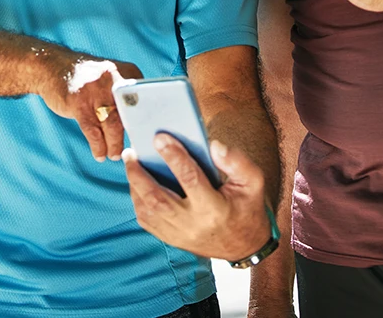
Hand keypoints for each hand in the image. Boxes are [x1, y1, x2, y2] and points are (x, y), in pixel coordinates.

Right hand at [39, 55, 141, 161]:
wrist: (51, 66)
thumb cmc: (87, 80)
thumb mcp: (110, 78)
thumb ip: (127, 95)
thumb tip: (144, 127)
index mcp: (127, 72)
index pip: (146, 101)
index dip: (147, 123)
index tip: (145, 138)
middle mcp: (113, 78)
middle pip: (131, 114)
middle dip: (132, 135)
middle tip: (133, 151)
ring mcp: (94, 90)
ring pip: (112, 125)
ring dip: (115, 145)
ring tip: (114, 155)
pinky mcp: (77, 102)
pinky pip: (92, 130)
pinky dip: (98, 146)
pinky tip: (99, 154)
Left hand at [124, 136, 271, 260]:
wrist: (244, 245)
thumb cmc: (246, 208)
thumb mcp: (252, 182)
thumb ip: (236, 162)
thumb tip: (213, 145)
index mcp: (214, 209)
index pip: (190, 179)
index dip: (174, 156)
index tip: (159, 137)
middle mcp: (193, 224)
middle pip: (157, 198)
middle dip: (139, 174)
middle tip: (130, 153)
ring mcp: (180, 235)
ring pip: (147, 211)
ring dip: (134, 186)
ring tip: (131, 163)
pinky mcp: (172, 240)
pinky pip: (147, 221)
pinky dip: (137, 201)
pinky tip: (136, 184)